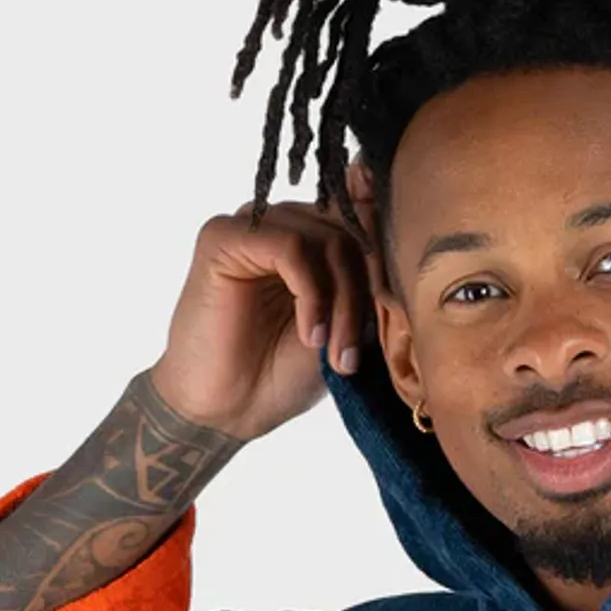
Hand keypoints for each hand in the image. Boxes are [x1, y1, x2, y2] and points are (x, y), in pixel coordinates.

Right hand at [148, 184, 376, 441]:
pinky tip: (309, 335)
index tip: (386, 319)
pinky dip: (312, 295)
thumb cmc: (284, 370)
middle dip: (364, 295)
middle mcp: (282, 222)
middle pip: (352, 230)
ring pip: (328, 238)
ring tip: (334, 352)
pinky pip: (292, 246)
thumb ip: (367, 268)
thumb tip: (381, 201)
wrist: (230, 409)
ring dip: (341, 302)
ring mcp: (252, 225)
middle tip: (354, 352)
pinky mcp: (224, 237)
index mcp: (311, 235)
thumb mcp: (347, 320)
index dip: (384, 267)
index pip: (364, 219)